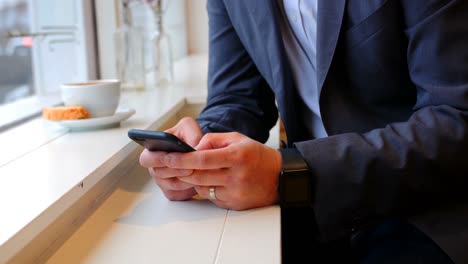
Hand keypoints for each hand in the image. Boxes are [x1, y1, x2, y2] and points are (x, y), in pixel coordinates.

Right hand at [139, 117, 201, 199]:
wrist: (196, 148)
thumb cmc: (187, 136)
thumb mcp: (188, 127)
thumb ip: (190, 133)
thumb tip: (194, 147)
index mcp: (152, 151)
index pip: (146, 159)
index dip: (158, 159)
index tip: (172, 157)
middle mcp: (155, 168)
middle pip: (159, 174)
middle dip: (175, 171)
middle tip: (190, 167)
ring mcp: (163, 181)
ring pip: (171, 186)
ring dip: (185, 180)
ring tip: (198, 173)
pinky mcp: (173, 192)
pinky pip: (179, 195)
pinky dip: (189, 189)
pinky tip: (199, 182)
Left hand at [162, 132, 281, 209]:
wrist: (280, 177)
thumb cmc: (257, 155)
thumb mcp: (238, 139)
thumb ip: (213, 140)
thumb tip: (193, 148)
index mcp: (236, 156)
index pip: (201, 159)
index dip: (181, 159)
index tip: (167, 156)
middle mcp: (235, 176)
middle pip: (197, 176)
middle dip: (181, 171)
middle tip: (170, 165)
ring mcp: (235, 192)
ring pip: (201, 188)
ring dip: (193, 180)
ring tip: (193, 172)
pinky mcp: (234, 204)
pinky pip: (211, 197)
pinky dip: (205, 189)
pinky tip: (210, 181)